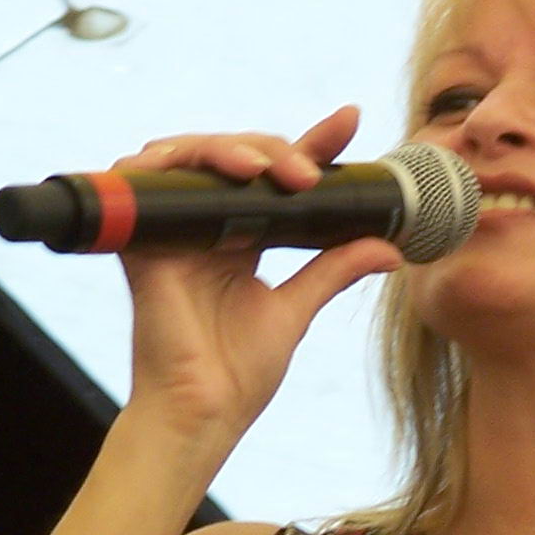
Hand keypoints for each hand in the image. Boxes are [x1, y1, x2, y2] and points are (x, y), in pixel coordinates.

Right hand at [118, 104, 402, 447]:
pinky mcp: (142, 241)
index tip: (350, 122)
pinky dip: (180, 160)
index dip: (311, 143)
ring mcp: (171, 229)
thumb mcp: (297, 310)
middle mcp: (203, 226)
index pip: (275, 175)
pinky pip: (145, 178)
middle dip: (276, 148)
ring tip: (274, 169)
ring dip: (234, 147)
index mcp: (239, 237)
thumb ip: (335, 269)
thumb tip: (392, 248)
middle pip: (235, 155)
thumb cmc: (239, 374)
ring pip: (192, 154)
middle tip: (311, 172)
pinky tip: (228, 170)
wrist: (203, 413)